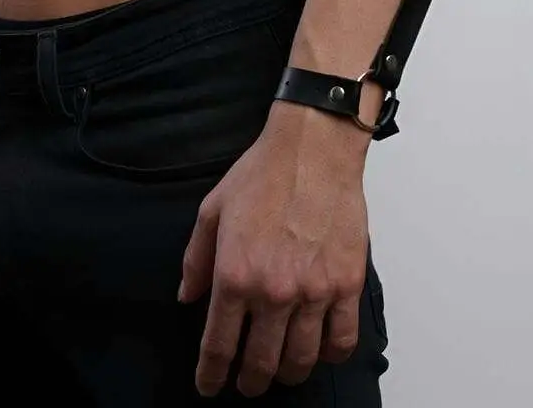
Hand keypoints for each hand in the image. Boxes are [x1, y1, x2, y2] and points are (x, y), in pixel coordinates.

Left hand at [179, 104, 370, 395]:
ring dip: (287, 375)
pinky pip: (341, 340)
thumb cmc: (264, 172)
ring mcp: (313, 292)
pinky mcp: (346, 285)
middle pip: (260, 362)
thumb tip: (187, 297)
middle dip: (249, 382)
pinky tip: (320, 352)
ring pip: (300, 360)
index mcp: (235, 274)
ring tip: (281, 374)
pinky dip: (329, 356)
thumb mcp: (212, 209)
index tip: (209, 386)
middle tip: (246, 384)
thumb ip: (196, 258)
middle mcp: (273, 291)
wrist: (313, 148)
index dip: (211, 374)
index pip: (219, 345)